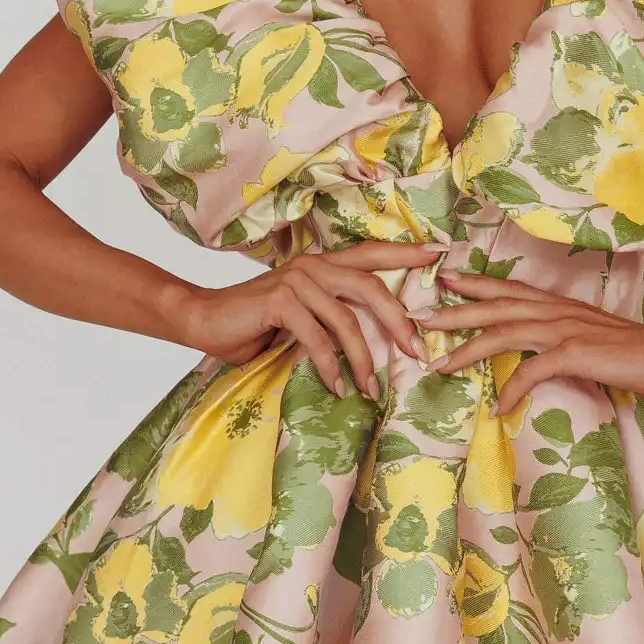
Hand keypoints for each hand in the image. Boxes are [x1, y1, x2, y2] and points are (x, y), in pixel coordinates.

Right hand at [161, 241, 443, 399]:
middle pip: (371, 288)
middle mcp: (314, 266)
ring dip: (363, 359)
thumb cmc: (257, 322)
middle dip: (399, 323)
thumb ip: (333, 316)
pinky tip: (337, 386)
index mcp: (324, 265)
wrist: (205, 321)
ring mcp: (296, 281)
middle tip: (418, 353)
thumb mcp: (303, 316)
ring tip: (370, 388)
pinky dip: (331, 366)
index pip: (372, 255)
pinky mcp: (280, 301)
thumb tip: (377, 340)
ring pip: (347, 320)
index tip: (439, 255)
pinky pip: (317, 338)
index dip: (406, 254)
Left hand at [419, 269, 643, 418]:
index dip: (476, 284)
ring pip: (502, 332)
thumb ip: (562, 343)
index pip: (509, 289)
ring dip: (467, 349)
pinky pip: (531, 370)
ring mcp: (563, 330)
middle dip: (454, 312)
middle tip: (419, 319)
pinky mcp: (574, 352)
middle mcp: (556, 312)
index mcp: (559, 307)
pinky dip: (512, 388)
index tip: (444, 280)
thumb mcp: (590, 341)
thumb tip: (540, 357)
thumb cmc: (636, 353)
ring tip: (440, 365)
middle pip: (494, 307)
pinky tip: (500, 406)